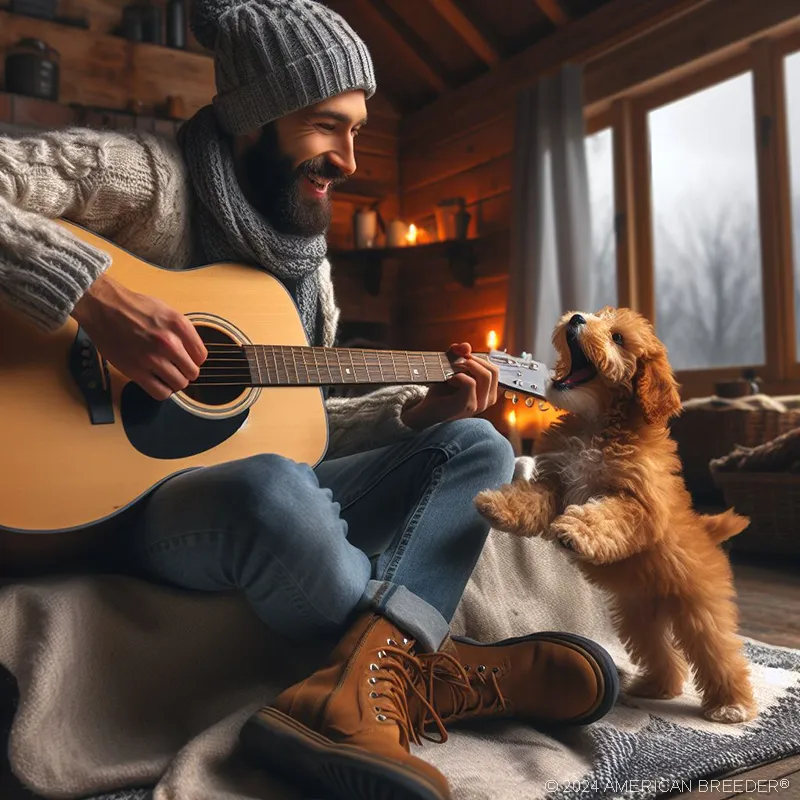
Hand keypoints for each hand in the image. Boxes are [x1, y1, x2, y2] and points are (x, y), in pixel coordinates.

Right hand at [72, 274, 207, 400]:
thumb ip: (182, 332)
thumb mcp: (167, 311)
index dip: (194, 360)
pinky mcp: (136, 371)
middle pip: (192, 372)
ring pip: (179, 384)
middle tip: (175, 368)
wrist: (103, 307)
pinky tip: (156, 382)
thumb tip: (192, 351)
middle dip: (185, 372)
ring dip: (174, 382)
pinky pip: (160, 392)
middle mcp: (169, 343)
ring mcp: (152, 358)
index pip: (201, 356)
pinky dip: (162, 391)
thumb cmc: (133, 307)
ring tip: (165, 375)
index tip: (186, 359)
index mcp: (179, 325)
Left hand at [401, 342, 498, 429]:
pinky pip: (470, 383)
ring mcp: (479, 405)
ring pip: (485, 375)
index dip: (479, 359)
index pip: (494, 370)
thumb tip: (466, 345)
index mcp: (489, 392)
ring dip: (467, 366)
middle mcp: (488, 400)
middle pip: (493, 370)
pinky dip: (458, 376)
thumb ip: (458, 354)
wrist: (427, 411)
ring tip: (453, 369)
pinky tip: (449, 380)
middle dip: (474, 360)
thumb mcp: (451, 369)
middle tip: (456, 361)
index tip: (463, 358)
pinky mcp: (467, 406)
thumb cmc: (441, 392)